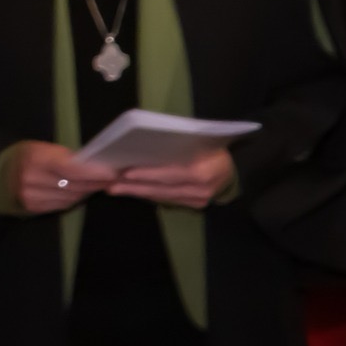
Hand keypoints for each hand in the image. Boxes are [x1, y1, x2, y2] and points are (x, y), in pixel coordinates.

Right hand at [11, 141, 118, 214]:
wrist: (4, 169)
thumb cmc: (33, 154)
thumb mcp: (48, 147)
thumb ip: (71, 158)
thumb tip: (99, 168)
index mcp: (36, 158)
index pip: (71, 169)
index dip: (94, 172)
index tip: (112, 172)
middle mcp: (30, 179)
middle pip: (73, 185)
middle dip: (95, 183)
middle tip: (113, 179)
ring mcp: (30, 196)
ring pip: (70, 197)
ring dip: (87, 191)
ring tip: (99, 184)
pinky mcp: (32, 207)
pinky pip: (62, 205)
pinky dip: (75, 198)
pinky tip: (82, 191)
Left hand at [108, 147, 236, 209]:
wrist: (235, 169)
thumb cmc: (214, 147)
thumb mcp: (201, 139)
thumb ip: (180, 142)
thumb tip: (147, 144)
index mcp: (204, 170)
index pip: (172, 173)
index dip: (148, 174)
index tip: (126, 173)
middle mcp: (202, 189)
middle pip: (163, 188)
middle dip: (134, 186)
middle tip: (111, 184)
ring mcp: (199, 200)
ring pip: (163, 196)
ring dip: (137, 193)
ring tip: (115, 188)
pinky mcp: (195, 206)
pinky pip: (168, 200)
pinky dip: (149, 195)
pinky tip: (134, 191)